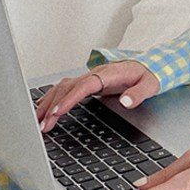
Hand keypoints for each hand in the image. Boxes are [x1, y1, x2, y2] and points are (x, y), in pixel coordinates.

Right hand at [37, 61, 159, 131]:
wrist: (150, 65)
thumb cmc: (149, 75)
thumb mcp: (150, 85)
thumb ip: (139, 94)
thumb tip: (126, 102)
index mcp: (108, 74)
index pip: (84, 86)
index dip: (69, 99)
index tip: (58, 113)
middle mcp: (95, 74)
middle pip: (67, 88)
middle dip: (53, 106)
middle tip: (43, 125)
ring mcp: (90, 78)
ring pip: (63, 88)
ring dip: (49, 103)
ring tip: (39, 121)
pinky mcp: (89, 83)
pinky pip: (66, 89)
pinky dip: (53, 98)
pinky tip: (44, 108)